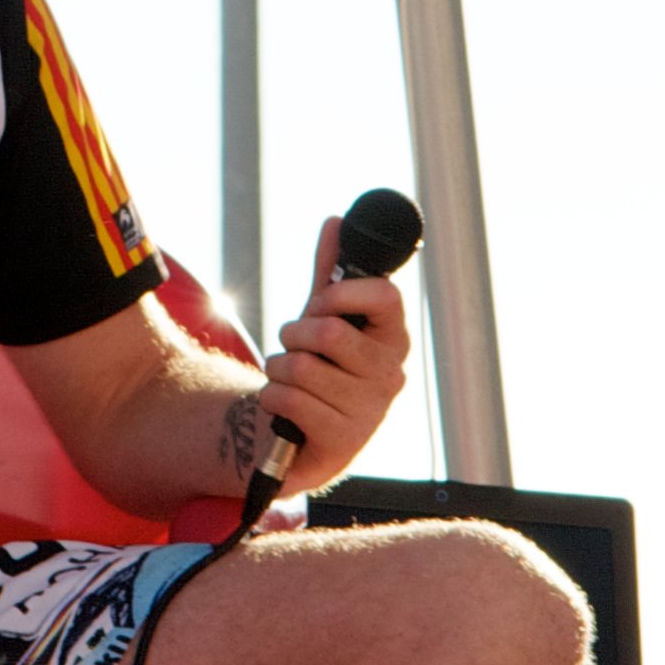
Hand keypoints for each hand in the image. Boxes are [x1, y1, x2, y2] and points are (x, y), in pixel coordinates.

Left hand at [253, 214, 410, 494]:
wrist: (296, 438)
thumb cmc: (316, 369)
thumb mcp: (320, 318)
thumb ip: (329, 274)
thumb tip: (336, 221)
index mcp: (393, 337)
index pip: (385, 296)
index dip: (341, 293)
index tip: (320, 303)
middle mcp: (391, 374)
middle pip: (330, 332)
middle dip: (294, 333)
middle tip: (294, 345)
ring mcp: (370, 411)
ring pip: (302, 366)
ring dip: (277, 367)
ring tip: (286, 378)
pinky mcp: (344, 442)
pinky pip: (290, 399)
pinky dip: (271, 397)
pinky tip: (282, 404)